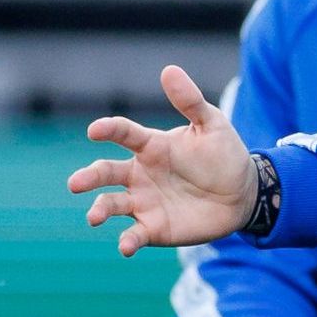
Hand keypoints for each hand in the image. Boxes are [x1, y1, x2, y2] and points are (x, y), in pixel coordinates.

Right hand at [70, 65, 259, 253]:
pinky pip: (134, 234)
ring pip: (112, 204)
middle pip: (106, 173)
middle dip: (89, 178)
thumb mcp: (211, 125)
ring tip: (94, 217)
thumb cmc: (224, 155)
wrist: (242, 194)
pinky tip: (125, 246)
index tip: (94, 131)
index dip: (108, 131)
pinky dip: (127, 240)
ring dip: (100, 210)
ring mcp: (144, 202)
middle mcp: (140, 174)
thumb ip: (190, 102)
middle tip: (75, 184)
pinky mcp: (154, 228)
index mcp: (151, 146)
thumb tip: (169, 70)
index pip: (123, 135)